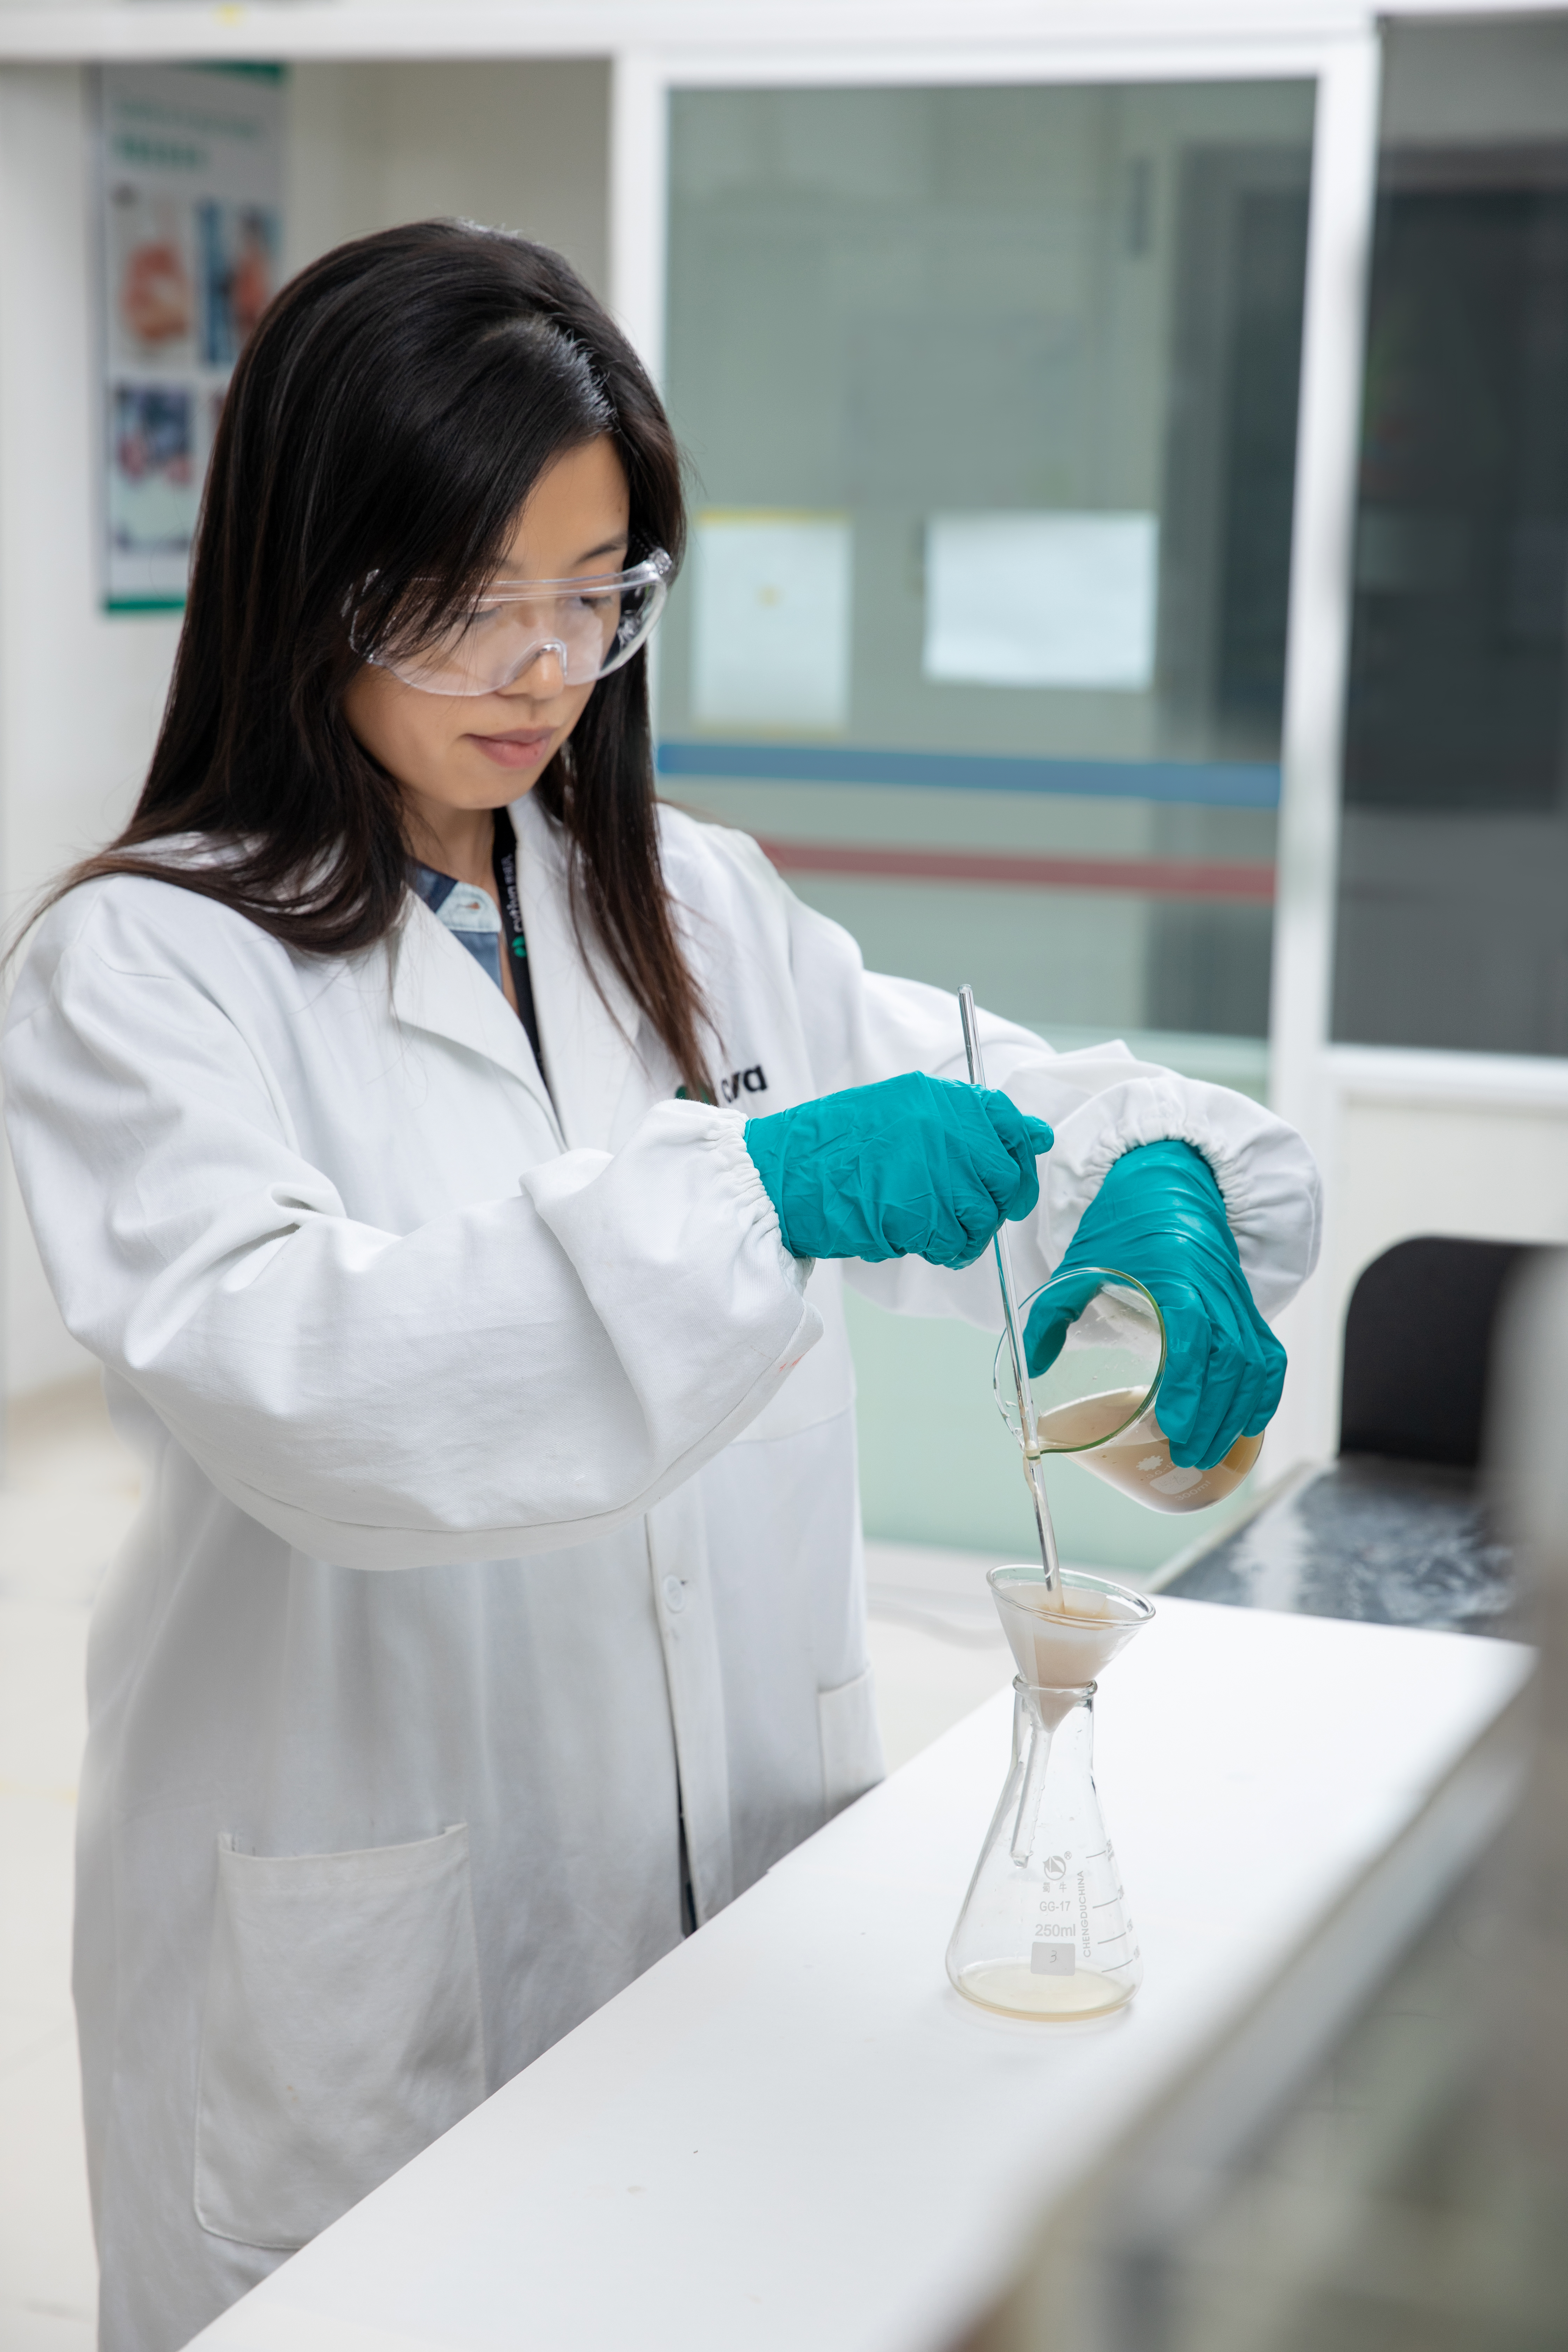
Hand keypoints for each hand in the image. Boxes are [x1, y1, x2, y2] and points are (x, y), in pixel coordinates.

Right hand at [745, 1072, 1052, 1268]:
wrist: (783, 1174)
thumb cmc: (837, 1146)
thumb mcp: (902, 1111)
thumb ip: (969, 1123)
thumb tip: (1039, 1136)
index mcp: (940, 1098)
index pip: (1010, 1125)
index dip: (1016, 1158)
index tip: (1005, 1180)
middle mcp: (944, 1129)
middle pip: (1004, 1177)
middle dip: (992, 1204)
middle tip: (961, 1213)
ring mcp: (934, 1171)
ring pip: (983, 1217)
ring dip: (963, 1232)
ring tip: (928, 1228)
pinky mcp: (919, 1214)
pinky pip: (954, 1243)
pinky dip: (940, 1250)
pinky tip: (912, 1238)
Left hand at [1023, 1139, 1284, 1469]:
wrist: (1170, 1180)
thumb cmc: (1124, 1222)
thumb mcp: (1080, 1263)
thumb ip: (1052, 1314)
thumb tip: (1033, 1367)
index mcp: (1176, 1278)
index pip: (1193, 1338)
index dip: (1189, 1385)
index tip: (1173, 1426)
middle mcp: (1215, 1291)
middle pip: (1228, 1363)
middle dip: (1211, 1417)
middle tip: (1187, 1456)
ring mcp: (1236, 1300)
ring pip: (1254, 1365)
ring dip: (1236, 1414)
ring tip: (1210, 1452)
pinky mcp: (1247, 1306)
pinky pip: (1269, 1355)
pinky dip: (1264, 1392)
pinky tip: (1249, 1423)